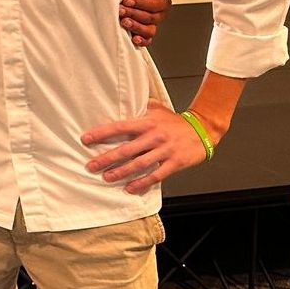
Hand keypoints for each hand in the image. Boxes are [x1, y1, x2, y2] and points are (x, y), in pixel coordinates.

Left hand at [81, 99, 212, 193]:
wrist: (203, 129)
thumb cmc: (175, 121)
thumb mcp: (157, 108)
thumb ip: (139, 107)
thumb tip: (119, 100)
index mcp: (147, 122)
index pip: (119, 127)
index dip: (102, 133)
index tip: (86, 139)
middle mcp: (154, 136)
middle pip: (126, 149)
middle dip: (106, 158)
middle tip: (91, 165)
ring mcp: (165, 150)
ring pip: (139, 164)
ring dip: (121, 172)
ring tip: (107, 177)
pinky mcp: (175, 163)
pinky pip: (156, 175)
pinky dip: (143, 183)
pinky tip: (130, 188)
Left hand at [119, 0, 172, 46]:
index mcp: (161, 0)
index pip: (156, 3)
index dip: (142, 3)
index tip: (128, 0)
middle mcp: (158, 14)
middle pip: (151, 17)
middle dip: (135, 13)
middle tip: (121, 10)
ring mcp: (152, 25)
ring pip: (149, 30)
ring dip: (136, 26)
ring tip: (124, 22)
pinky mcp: (144, 34)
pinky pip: (147, 40)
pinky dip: (142, 41)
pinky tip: (134, 38)